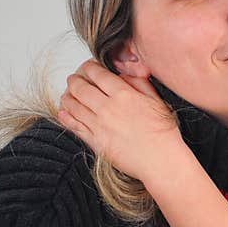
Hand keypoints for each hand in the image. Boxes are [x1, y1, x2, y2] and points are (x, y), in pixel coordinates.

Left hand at [57, 59, 182, 179]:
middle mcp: (108, 108)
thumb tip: (124, 74)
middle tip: (74, 79)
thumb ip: (139, 83)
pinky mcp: (95, 142)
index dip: (88, 67)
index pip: (97, 74)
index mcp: (124, 95)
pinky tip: (64, 112)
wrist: (161, 160)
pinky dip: (65, 117)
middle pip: (80, 87)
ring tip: (68, 94)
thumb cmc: (163, 133)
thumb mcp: (156, 101)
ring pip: (73, 105)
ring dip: (67, 96)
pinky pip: (74, 126)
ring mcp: (99, 126)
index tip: (88, 67)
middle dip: (74, 80)